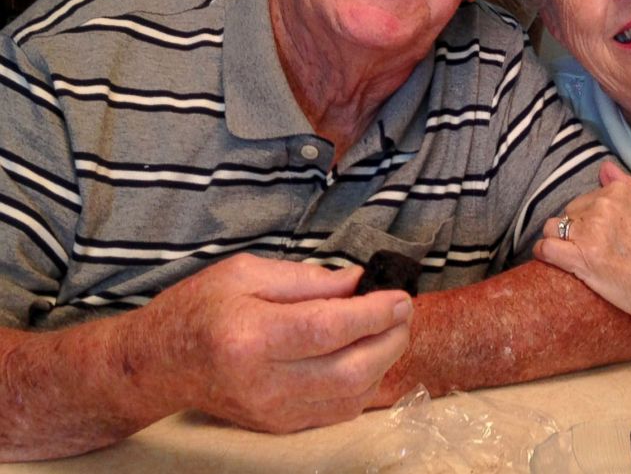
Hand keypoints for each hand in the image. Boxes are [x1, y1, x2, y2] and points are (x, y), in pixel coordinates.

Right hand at [135, 253, 411, 432]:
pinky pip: (338, 412)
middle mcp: (263, 382)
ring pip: (351, 396)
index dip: (373, 313)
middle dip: (390, 339)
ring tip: (391, 331)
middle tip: (404, 312)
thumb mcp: (245, 273)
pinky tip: (370, 357)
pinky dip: (365, 385)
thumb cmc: (199, 309)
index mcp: (251, 336)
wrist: (158, 364)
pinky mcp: (278, 427)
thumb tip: (358, 281)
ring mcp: (272, 411)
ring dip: (384, 363)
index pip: (328, 329)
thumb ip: (306, 279)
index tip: (400, 297)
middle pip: (349, 369)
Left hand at [534, 160, 630, 325]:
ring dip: (559, 240)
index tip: (598, 235)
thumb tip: (604, 167)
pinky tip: (549, 259)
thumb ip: (624, 186)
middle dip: (575, 229)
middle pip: (569, 213)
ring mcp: (590, 232)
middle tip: (591, 249)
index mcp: (618, 192)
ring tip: (572, 255)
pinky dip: (544, 253)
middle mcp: (601, 207)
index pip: (585, 199)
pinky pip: (546, 247)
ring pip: (554, 228)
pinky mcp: (581, 257)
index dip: (588, 218)